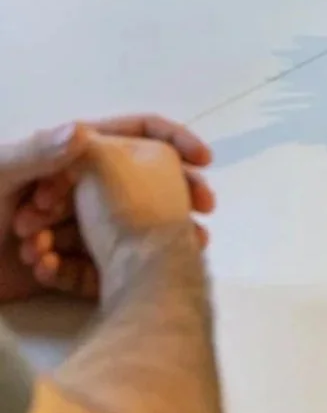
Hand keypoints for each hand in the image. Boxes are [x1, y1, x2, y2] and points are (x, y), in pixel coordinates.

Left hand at [0, 117, 213, 303]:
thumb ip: (38, 152)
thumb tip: (84, 131)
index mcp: (68, 154)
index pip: (134, 133)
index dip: (172, 140)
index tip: (203, 159)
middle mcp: (75, 188)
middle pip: (140, 183)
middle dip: (174, 196)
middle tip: (203, 214)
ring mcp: (67, 228)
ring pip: (119, 232)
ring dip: (137, 243)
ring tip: (177, 255)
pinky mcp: (55, 267)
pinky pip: (90, 270)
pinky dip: (92, 274)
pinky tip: (89, 280)